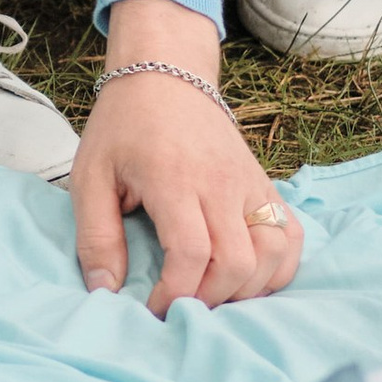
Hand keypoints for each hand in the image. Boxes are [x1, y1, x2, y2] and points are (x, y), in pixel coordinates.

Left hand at [70, 15, 301, 315]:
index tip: (153, 307)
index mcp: (175, 179)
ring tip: (211, 291)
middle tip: (181, 302)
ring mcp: (251, 184)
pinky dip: (279, 267)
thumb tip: (105, 291)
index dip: (175, 293)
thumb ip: (95, 236)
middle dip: (210, 298)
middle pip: (237, 262)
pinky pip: (292, 236)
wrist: (166, 75)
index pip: (192, 252)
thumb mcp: (90, 176)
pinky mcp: (267, 185)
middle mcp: (222, 183)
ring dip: (247, 288)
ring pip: (274, 253)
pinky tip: (249, 277)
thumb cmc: (123, 127)